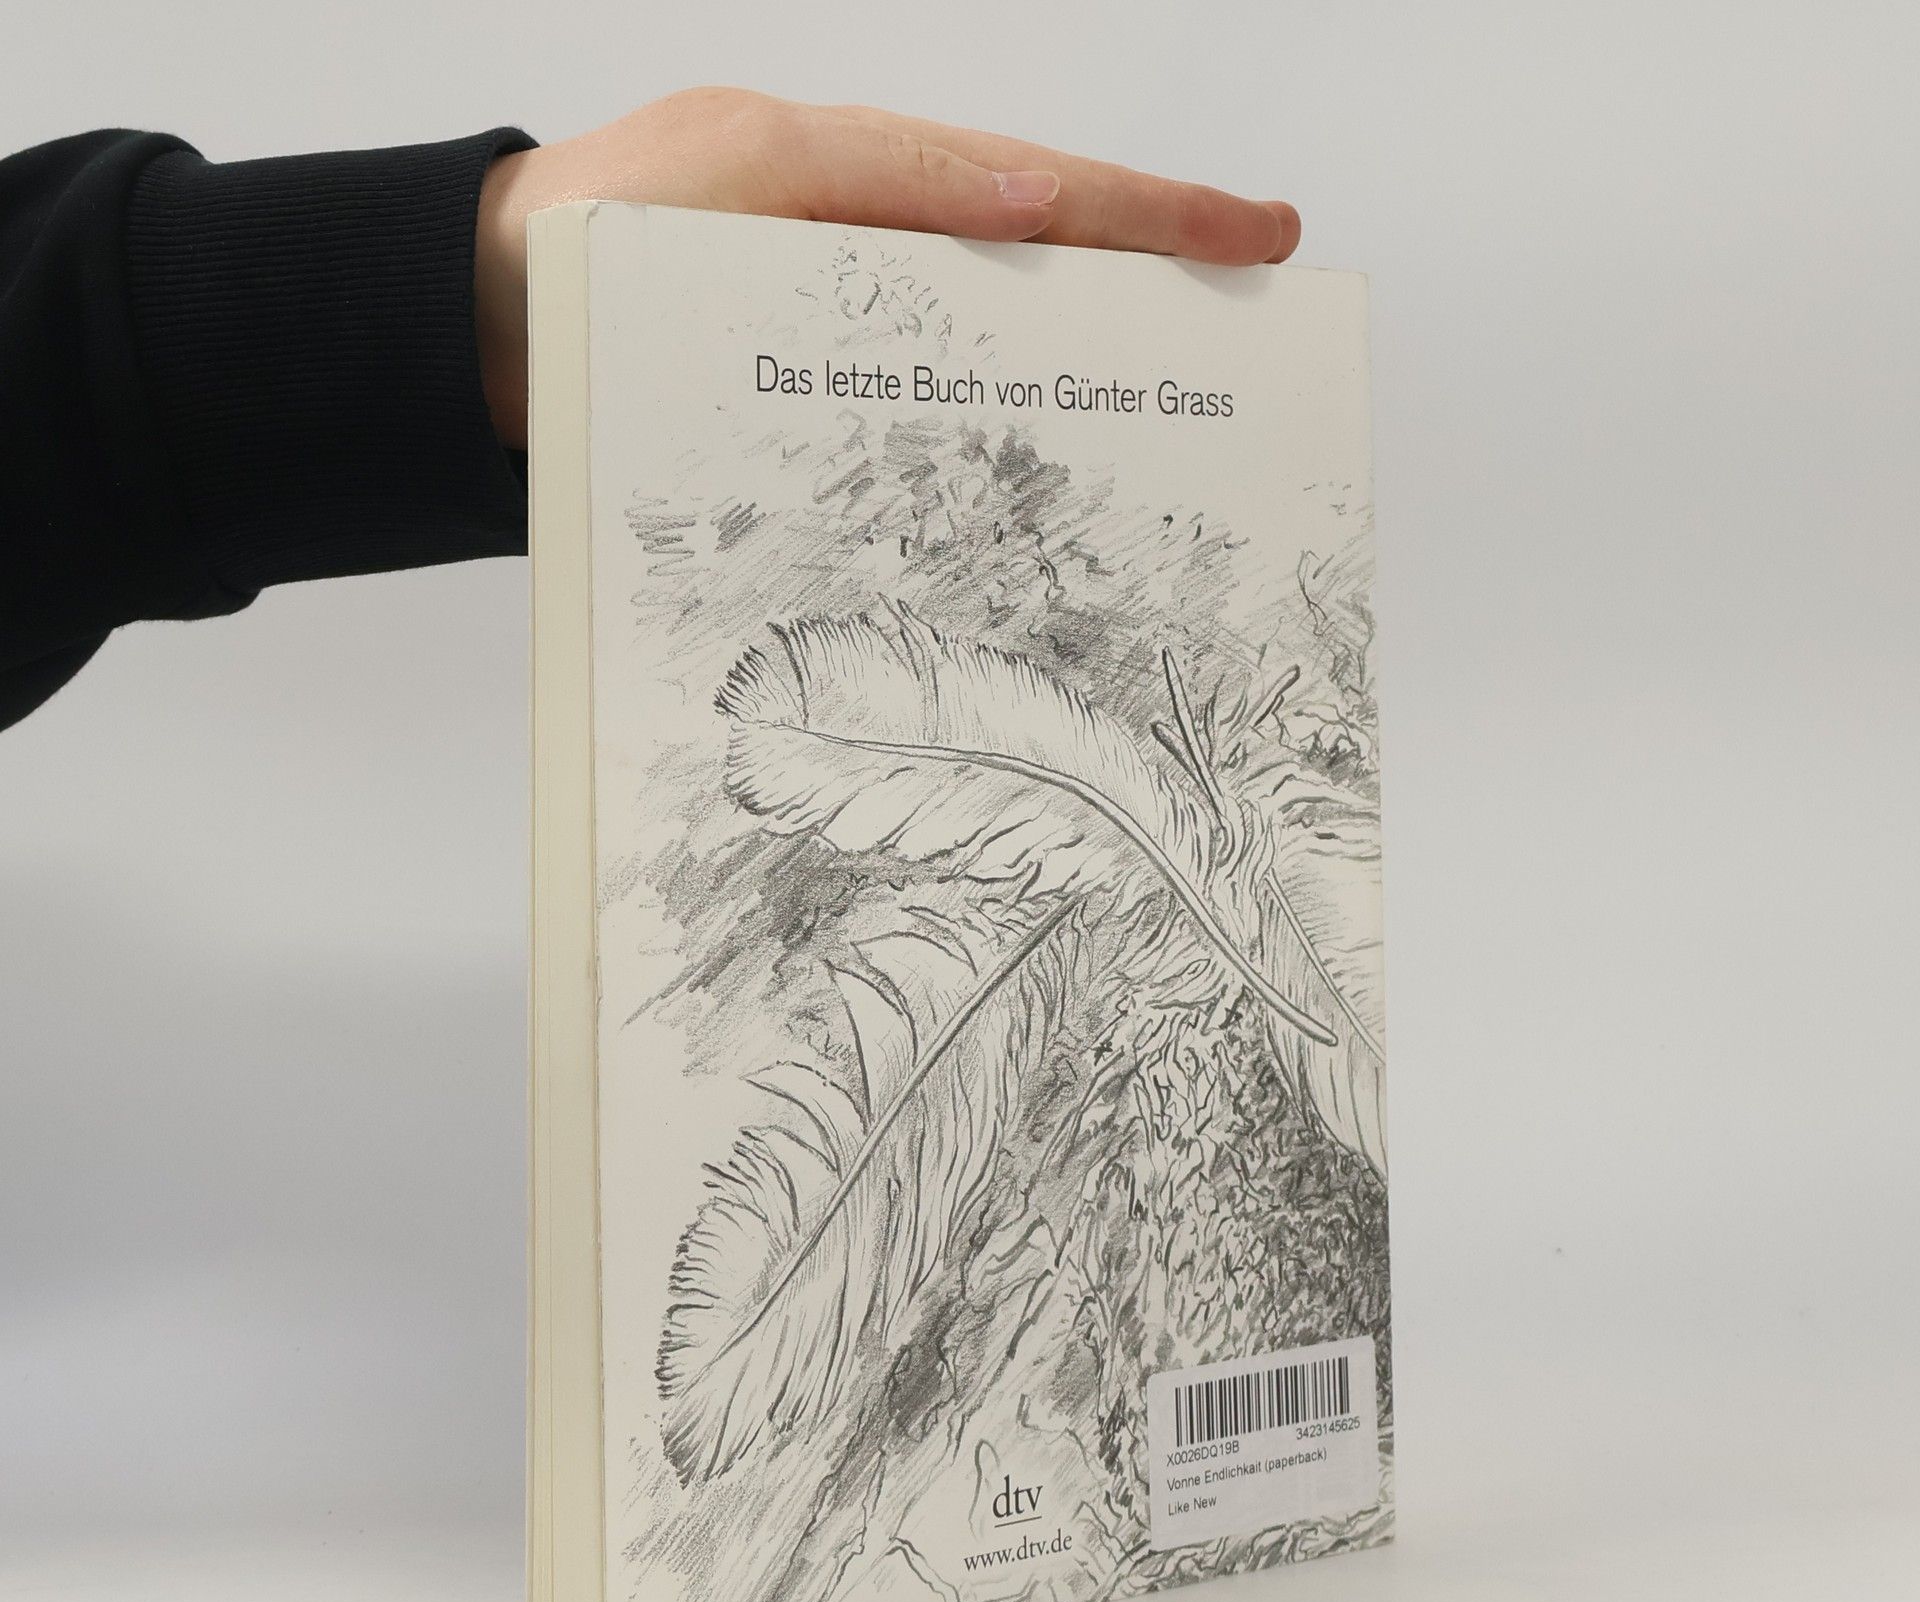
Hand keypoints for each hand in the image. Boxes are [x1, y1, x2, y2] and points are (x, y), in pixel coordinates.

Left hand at [474, 89, 1300, 446]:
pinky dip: (995, 420)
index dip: (1152, 214)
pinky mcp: (813, 398)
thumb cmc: (593, 237)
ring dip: (1090, 354)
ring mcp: (846, 325)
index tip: (1258, 235)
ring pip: (991, 337)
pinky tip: (1050, 451)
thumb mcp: (737, 164)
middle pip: (1038, 255)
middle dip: (1155, 266)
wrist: (477, 330)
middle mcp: (866, 247)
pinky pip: (924, 406)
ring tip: (1192, 376)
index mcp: (858, 174)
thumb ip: (883, 179)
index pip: (1036, 187)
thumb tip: (1029, 206)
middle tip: (1265, 285)